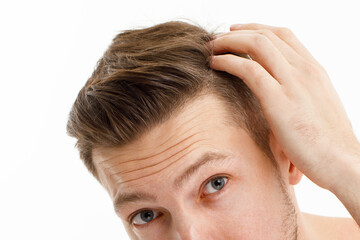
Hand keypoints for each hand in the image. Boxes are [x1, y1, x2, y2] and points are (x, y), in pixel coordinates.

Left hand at [209, 23, 359, 189]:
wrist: (341, 163)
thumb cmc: (327, 141)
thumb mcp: (316, 107)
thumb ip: (300, 92)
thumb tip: (282, 92)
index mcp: (314, 70)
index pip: (283, 35)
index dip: (256, 29)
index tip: (237, 33)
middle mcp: (304, 69)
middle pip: (266, 35)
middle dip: (237, 33)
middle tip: (217, 39)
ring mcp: (293, 82)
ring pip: (256, 44)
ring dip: (228, 42)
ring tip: (210, 47)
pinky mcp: (279, 99)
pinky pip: (248, 69)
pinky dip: (227, 61)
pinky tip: (214, 63)